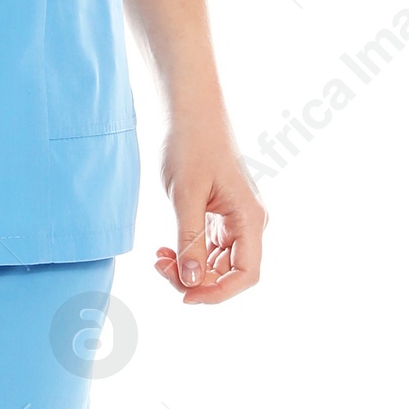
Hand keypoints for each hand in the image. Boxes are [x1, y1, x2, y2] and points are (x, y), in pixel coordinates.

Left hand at [153, 119, 265, 305]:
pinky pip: (207, 248)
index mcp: (250, 218)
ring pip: (215, 264)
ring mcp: (234, 221)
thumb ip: (190, 240)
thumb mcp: (186, 196)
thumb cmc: (191, 145)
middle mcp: (248, 223)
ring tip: (158, 257)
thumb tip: (192, 282)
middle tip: (160, 267)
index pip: (246, 274)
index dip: (219, 293)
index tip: (186, 296)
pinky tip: (164, 249)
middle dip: (195, 279)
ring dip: (188, 268)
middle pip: (228, 273)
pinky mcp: (219, 216)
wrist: (188, 112)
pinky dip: (186, 254)